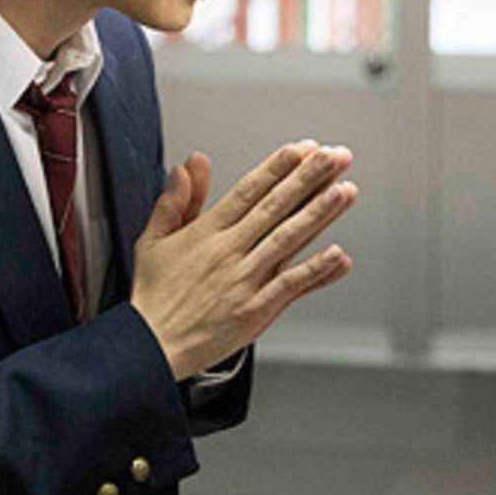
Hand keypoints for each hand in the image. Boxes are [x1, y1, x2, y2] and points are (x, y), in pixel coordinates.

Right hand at [130, 141, 357, 378]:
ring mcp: (244, 281)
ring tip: (345, 191)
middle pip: (275, 207)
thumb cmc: (154, 296)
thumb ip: (175, 200)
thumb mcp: (153, 240)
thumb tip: (190, 165)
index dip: (278, 167)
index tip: (303, 149)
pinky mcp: (254, 311)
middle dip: (309, 178)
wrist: (150, 346)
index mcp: (206, 233)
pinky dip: (315, 270)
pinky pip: (290, 285)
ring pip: (288, 239)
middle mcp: (229, 252)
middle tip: (336, 157)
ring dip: (319, 213)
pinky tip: (338, 255)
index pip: (248, 190)